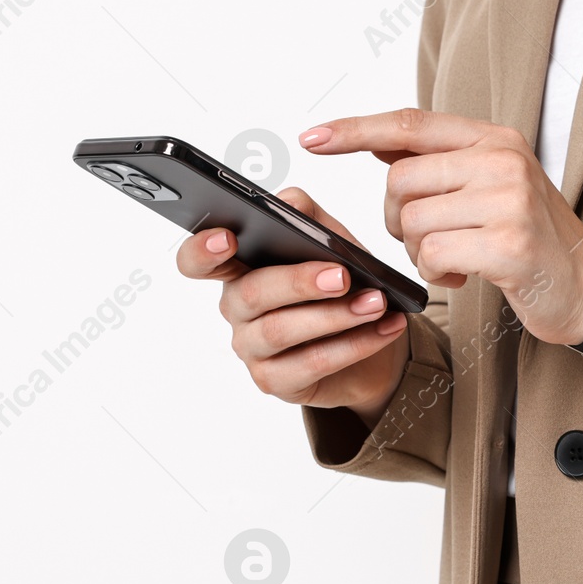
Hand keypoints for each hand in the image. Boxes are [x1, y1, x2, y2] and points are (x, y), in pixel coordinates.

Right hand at [176, 188, 408, 427]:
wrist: (373, 337)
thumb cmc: (342, 284)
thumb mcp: (331, 241)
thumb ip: (307, 217)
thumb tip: (289, 202)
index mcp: (238, 268)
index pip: (198, 260)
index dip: (202, 250)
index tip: (227, 239)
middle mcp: (236, 309)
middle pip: (251, 294)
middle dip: (298, 283)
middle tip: (342, 276)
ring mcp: (251, 348)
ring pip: (281, 331)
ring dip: (335, 316)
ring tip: (375, 302)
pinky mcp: (276, 381)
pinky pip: (312, 363)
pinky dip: (354, 344)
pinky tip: (384, 328)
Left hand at [299, 109, 582, 345]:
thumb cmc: (532, 240)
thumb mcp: (491, 185)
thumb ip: (441, 162)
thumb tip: (378, 141)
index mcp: (495, 138)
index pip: (410, 123)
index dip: (354, 129)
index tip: (311, 137)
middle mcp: (502, 159)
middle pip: (401, 180)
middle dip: (398, 220)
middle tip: (430, 240)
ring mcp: (508, 199)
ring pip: (412, 221)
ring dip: (420, 251)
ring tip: (456, 258)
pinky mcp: (508, 243)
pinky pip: (433, 253)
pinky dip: (438, 272)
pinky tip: (465, 275)